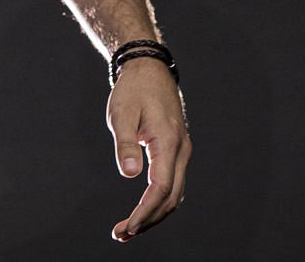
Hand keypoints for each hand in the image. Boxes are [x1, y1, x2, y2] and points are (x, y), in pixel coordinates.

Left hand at [106, 58, 189, 241]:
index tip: (128, 227)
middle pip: (171, 198)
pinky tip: (142, 209)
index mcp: (168, 142)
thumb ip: (125, 143)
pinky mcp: (176, 150)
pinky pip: (172, 182)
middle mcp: (181, 150)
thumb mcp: (122, 113)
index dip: (145, 211)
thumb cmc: (133, 89)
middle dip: (149, 220)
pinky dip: (158, 200)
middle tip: (123, 234)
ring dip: (154, 213)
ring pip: (174, 193)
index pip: (160, 188)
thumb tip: (128, 174)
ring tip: (129, 228)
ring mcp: (182, 151)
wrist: (149, 69)